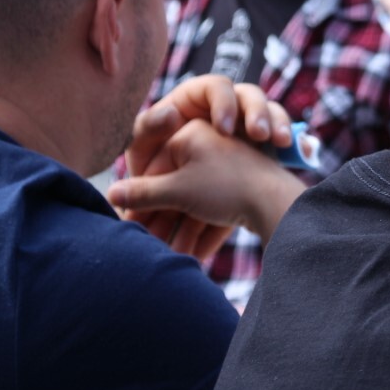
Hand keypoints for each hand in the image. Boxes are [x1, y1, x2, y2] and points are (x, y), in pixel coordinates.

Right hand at [107, 119, 305, 258]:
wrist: (279, 201)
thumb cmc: (226, 188)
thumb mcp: (177, 192)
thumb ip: (142, 193)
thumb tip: (111, 194)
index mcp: (191, 132)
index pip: (156, 167)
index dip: (144, 199)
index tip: (133, 225)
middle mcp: (211, 142)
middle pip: (178, 186)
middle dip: (165, 220)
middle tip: (152, 245)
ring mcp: (231, 162)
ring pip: (199, 200)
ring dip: (186, 230)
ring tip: (176, 257)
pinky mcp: (247, 183)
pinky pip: (220, 206)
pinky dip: (209, 228)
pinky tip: (200, 254)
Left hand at [124, 75, 292, 177]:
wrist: (172, 205)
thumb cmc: (153, 169)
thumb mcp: (144, 149)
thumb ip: (146, 129)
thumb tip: (169, 112)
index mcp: (195, 100)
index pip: (216, 86)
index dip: (224, 102)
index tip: (225, 129)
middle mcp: (224, 109)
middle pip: (250, 95)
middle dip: (258, 112)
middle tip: (259, 135)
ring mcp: (245, 126)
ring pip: (271, 111)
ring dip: (279, 123)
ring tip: (282, 142)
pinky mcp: (261, 147)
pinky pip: (285, 137)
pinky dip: (295, 142)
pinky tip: (300, 153)